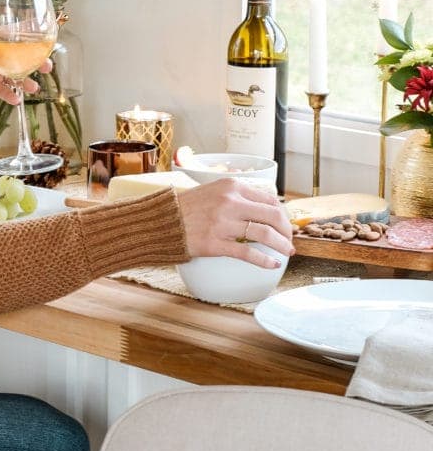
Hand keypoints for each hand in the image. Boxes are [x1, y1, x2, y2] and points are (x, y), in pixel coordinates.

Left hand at [0, 35, 50, 104]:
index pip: (15, 36)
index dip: (31, 35)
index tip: (46, 36)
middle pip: (23, 58)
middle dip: (36, 62)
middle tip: (46, 66)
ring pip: (16, 77)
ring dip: (26, 82)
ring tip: (33, 88)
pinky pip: (3, 92)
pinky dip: (10, 96)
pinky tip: (15, 100)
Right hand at [177, 178, 294, 269]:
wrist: (161, 221)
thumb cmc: (185, 207)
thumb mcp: (212, 190)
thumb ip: (235, 196)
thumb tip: (262, 207)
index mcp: (231, 186)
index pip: (269, 198)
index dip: (282, 213)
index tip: (284, 224)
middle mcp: (230, 202)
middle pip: (272, 215)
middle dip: (286, 230)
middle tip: (289, 239)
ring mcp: (223, 223)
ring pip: (264, 234)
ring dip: (281, 245)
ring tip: (287, 252)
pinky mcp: (215, 243)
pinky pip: (247, 253)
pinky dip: (264, 260)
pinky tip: (272, 264)